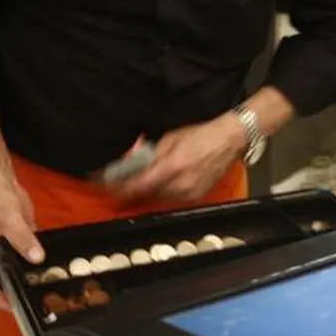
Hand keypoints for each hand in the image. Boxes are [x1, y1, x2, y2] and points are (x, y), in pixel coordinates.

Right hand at [0, 177, 40, 309]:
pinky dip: (38, 260)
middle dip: (16, 293)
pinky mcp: (21, 237)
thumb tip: (36, 256)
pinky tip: (52, 262)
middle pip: (2, 283)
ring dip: (28, 278)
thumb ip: (22, 237)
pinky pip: (29, 254)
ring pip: (16, 269)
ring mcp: (8, 246)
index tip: (16, 306)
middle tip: (36, 299)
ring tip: (47, 286)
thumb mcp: (8, 217)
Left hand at [113, 114, 245, 201]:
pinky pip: (171, 199)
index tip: (106, 184)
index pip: (138, 185)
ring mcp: (188, 194)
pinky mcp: (195, 198)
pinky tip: (160, 183)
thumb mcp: (170, 139)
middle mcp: (179, 185)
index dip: (120, 187)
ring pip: (157, 198)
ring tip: (139, 181)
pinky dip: (161, 193)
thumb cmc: (199, 135)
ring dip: (146, 191)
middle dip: (131, 189)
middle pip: (145, 194)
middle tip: (118, 182)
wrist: (229, 141)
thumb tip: (132, 162)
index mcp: (171, 167)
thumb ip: (150, 153)